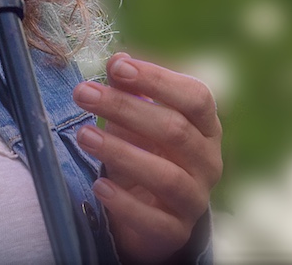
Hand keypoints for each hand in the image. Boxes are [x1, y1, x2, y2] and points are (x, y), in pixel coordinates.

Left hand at [72, 53, 221, 263]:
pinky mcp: (175, 231)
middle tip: (82, 93)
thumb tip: (117, 60)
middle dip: (125, 108)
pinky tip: (99, 185)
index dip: (158, 79)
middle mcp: (208, 161)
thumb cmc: (146, 150)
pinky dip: (125, 202)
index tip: (116, 67)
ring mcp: (195, 198)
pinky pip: (154, 220)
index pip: (196, 97)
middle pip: (175, 130)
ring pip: (166, 176)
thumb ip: (129, 88)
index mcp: (206, 126)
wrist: (152, 211)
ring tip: (83, 135)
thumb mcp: (137, 117)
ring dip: (121, 153)